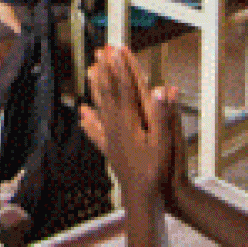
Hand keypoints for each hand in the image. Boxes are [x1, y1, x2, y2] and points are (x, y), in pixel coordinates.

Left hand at [84, 46, 179, 202]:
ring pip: (100, 106)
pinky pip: (96, 129)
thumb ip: (162, 115)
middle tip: (100, 51)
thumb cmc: (156, 171)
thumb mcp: (165, 143)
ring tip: (89, 70)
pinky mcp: (110, 149)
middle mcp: (116, 126)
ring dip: (96, 86)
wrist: (142, 197)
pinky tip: (82, 113)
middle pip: (108, 92)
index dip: (121, 66)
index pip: (124, 87)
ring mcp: (111, 137)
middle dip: (105, 70)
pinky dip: (89, 118)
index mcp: (129, 121)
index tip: (116, 49)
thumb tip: (163, 89)